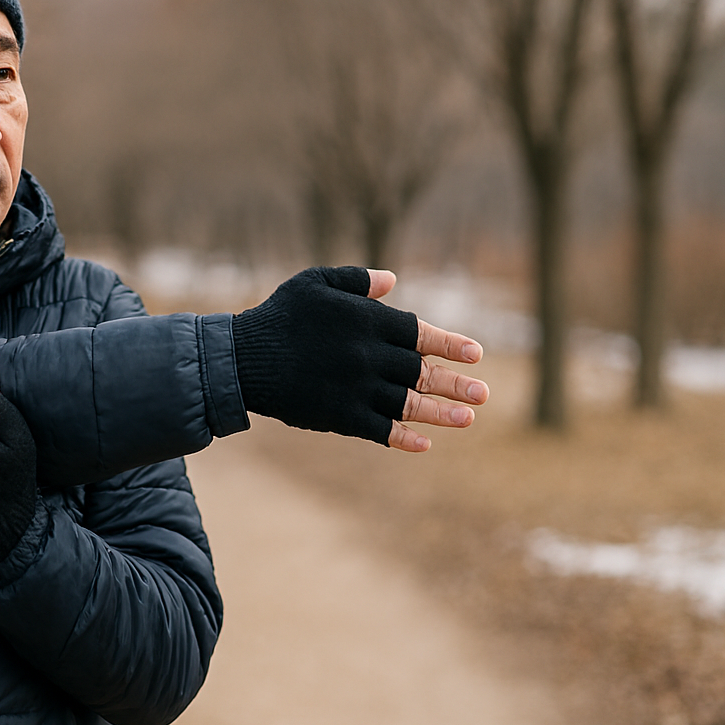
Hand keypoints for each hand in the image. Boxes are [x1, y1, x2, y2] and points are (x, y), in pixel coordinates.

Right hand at [231, 266, 488, 452]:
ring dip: (441, 412)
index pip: (419, 334)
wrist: (241, 359)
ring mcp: (356, 389)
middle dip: (455, 382)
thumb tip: (392, 281)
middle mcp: (368, 356)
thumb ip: (356, 281)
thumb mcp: (314, 282)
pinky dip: (403, 437)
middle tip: (483, 393)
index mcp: (366, 322)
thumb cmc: (278, 316)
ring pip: (408, 404)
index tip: (476, 355)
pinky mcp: (339, 416)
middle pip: (421, 372)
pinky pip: (380, 430)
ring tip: (469, 418)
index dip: (449, 344)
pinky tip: (424, 443)